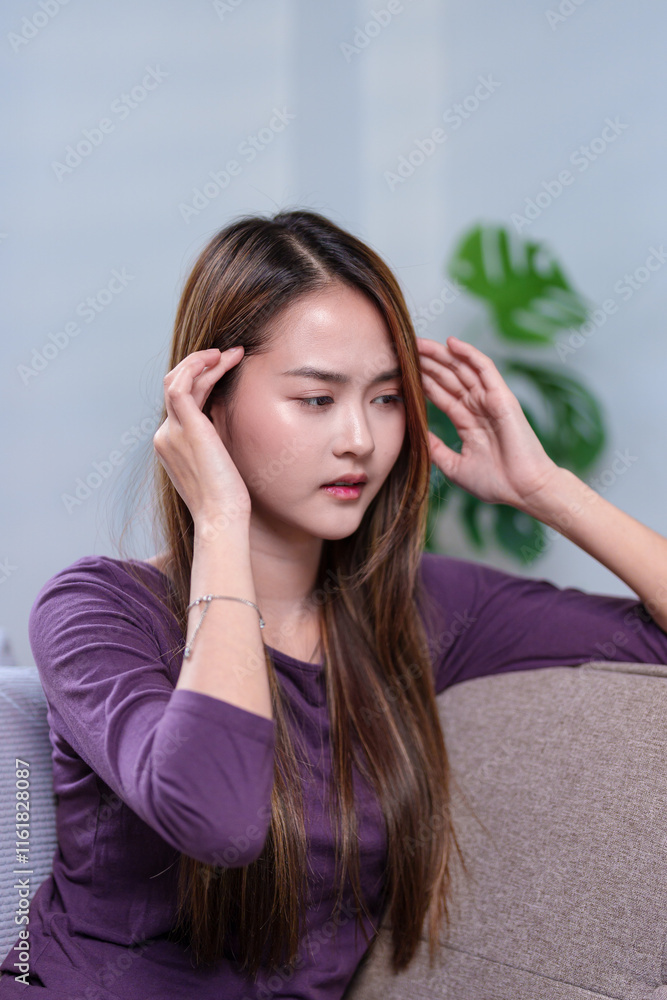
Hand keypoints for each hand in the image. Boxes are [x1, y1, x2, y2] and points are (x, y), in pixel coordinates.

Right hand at [153, 347, 251, 524]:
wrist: (221, 517)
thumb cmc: (226, 499)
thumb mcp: (217, 464)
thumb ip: (214, 441)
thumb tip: (228, 422)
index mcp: (171, 443)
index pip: (180, 400)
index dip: (202, 379)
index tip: (226, 369)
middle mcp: (165, 435)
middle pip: (176, 385)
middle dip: (202, 365)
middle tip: (232, 355)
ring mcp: (171, 431)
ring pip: (178, 380)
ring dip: (204, 361)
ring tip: (233, 353)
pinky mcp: (185, 428)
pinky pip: (181, 384)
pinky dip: (197, 366)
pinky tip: (219, 359)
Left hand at [417, 334, 559, 508]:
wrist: (523, 490)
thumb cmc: (496, 484)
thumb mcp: (454, 465)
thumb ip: (435, 448)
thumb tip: (415, 434)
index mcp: (469, 423)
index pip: (442, 395)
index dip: (424, 382)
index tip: (404, 372)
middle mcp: (479, 409)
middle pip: (449, 379)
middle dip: (429, 364)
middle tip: (406, 348)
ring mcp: (491, 401)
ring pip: (463, 370)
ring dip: (442, 355)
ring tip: (420, 342)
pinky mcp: (502, 397)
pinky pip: (485, 369)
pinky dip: (469, 354)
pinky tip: (452, 343)